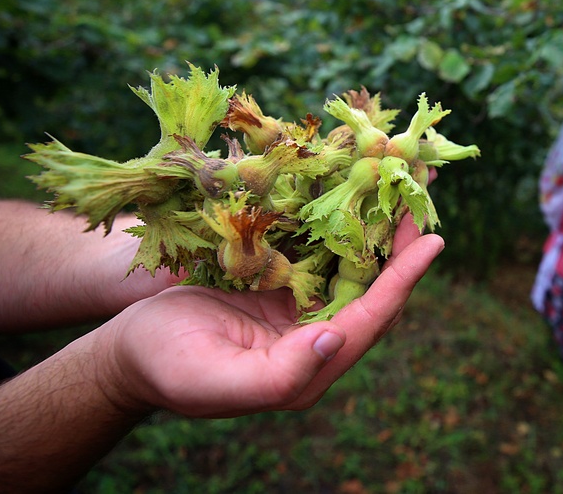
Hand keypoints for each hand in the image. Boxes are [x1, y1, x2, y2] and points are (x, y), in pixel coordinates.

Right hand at [94, 221, 443, 417]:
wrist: (129, 352)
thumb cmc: (165, 367)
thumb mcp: (214, 380)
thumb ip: (280, 375)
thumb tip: (335, 342)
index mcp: (309, 369)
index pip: (369, 321)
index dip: (402, 282)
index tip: (433, 243)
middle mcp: (317, 341)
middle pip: (374, 290)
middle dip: (401, 243)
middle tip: (423, 192)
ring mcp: (303, 313)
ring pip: (354, 266)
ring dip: (379, 226)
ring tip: (402, 182)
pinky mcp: (285, 288)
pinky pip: (325, 253)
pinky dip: (343, 222)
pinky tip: (355, 190)